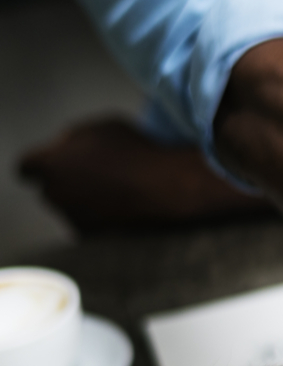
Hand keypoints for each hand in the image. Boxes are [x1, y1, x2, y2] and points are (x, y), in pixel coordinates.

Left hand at [19, 116, 268, 229]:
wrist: (171, 188)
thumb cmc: (138, 152)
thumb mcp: (102, 127)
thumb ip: (74, 138)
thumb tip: (66, 148)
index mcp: (50, 164)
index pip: (27, 167)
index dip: (44, 164)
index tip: (60, 163)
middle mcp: (55, 194)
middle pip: (51, 188)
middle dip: (67, 181)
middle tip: (97, 174)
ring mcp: (74, 218)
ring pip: (71, 208)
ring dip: (85, 200)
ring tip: (118, 190)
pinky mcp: (95, 238)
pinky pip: (92, 226)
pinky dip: (103, 219)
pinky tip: (126, 207)